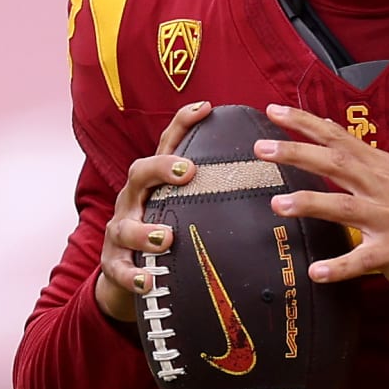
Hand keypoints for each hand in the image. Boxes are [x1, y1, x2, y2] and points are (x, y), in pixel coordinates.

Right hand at [94, 104, 210, 324]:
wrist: (129, 279)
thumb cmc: (168, 240)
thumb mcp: (188, 213)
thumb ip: (217, 198)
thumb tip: (273, 186)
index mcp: (155, 185)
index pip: (167, 146)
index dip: (182, 124)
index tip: (205, 108)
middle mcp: (134, 201)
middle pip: (139, 173)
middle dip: (161, 168)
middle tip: (187, 171)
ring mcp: (121, 231)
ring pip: (125, 225)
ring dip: (144, 231)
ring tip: (166, 237)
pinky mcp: (114, 264)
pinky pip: (119, 270)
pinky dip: (133, 275)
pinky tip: (149, 280)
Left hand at [257, 107, 388, 313]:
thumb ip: (362, 166)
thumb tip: (327, 144)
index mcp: (382, 168)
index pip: (338, 137)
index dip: (306, 123)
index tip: (274, 111)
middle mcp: (385, 187)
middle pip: (335, 163)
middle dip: (297, 153)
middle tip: (263, 148)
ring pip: (344, 207)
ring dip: (310, 203)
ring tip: (279, 204)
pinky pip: (363, 259)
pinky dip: (339, 266)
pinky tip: (317, 272)